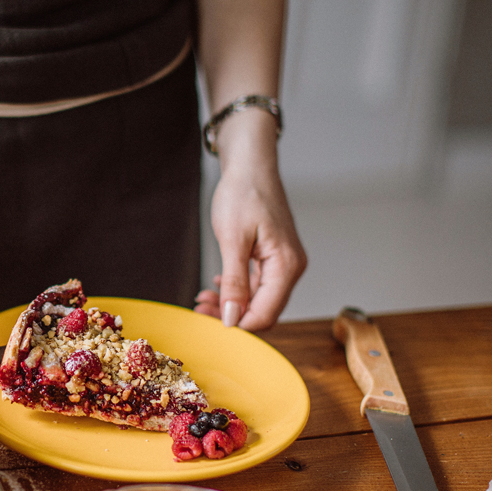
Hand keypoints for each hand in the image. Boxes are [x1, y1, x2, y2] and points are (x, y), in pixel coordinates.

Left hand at [194, 117, 305, 329]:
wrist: (251, 166)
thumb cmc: (243, 194)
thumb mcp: (232, 240)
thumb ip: (234, 282)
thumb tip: (233, 318)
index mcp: (286, 265)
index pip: (266, 314)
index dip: (238, 324)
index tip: (209, 321)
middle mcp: (291, 267)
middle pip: (264, 309)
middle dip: (232, 315)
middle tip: (200, 310)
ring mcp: (284, 262)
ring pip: (259, 298)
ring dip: (232, 303)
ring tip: (202, 299)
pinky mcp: (275, 257)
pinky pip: (258, 284)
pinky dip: (238, 289)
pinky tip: (218, 285)